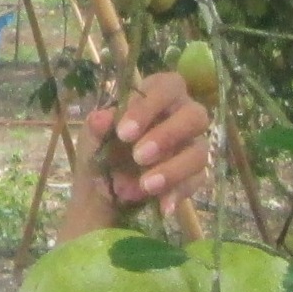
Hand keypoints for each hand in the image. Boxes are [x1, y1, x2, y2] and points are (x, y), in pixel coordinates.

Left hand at [73, 68, 210, 225]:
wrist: (104, 192)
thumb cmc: (105, 149)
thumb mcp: (93, 139)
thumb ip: (96, 127)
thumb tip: (100, 118)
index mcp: (158, 95)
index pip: (166, 87)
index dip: (149, 107)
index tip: (124, 133)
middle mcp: (182, 115)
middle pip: (195, 115)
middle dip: (167, 136)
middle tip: (138, 157)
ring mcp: (192, 145)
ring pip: (199, 151)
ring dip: (173, 169)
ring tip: (145, 185)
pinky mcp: (196, 175)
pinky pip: (197, 182)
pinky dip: (178, 193)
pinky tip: (162, 205)